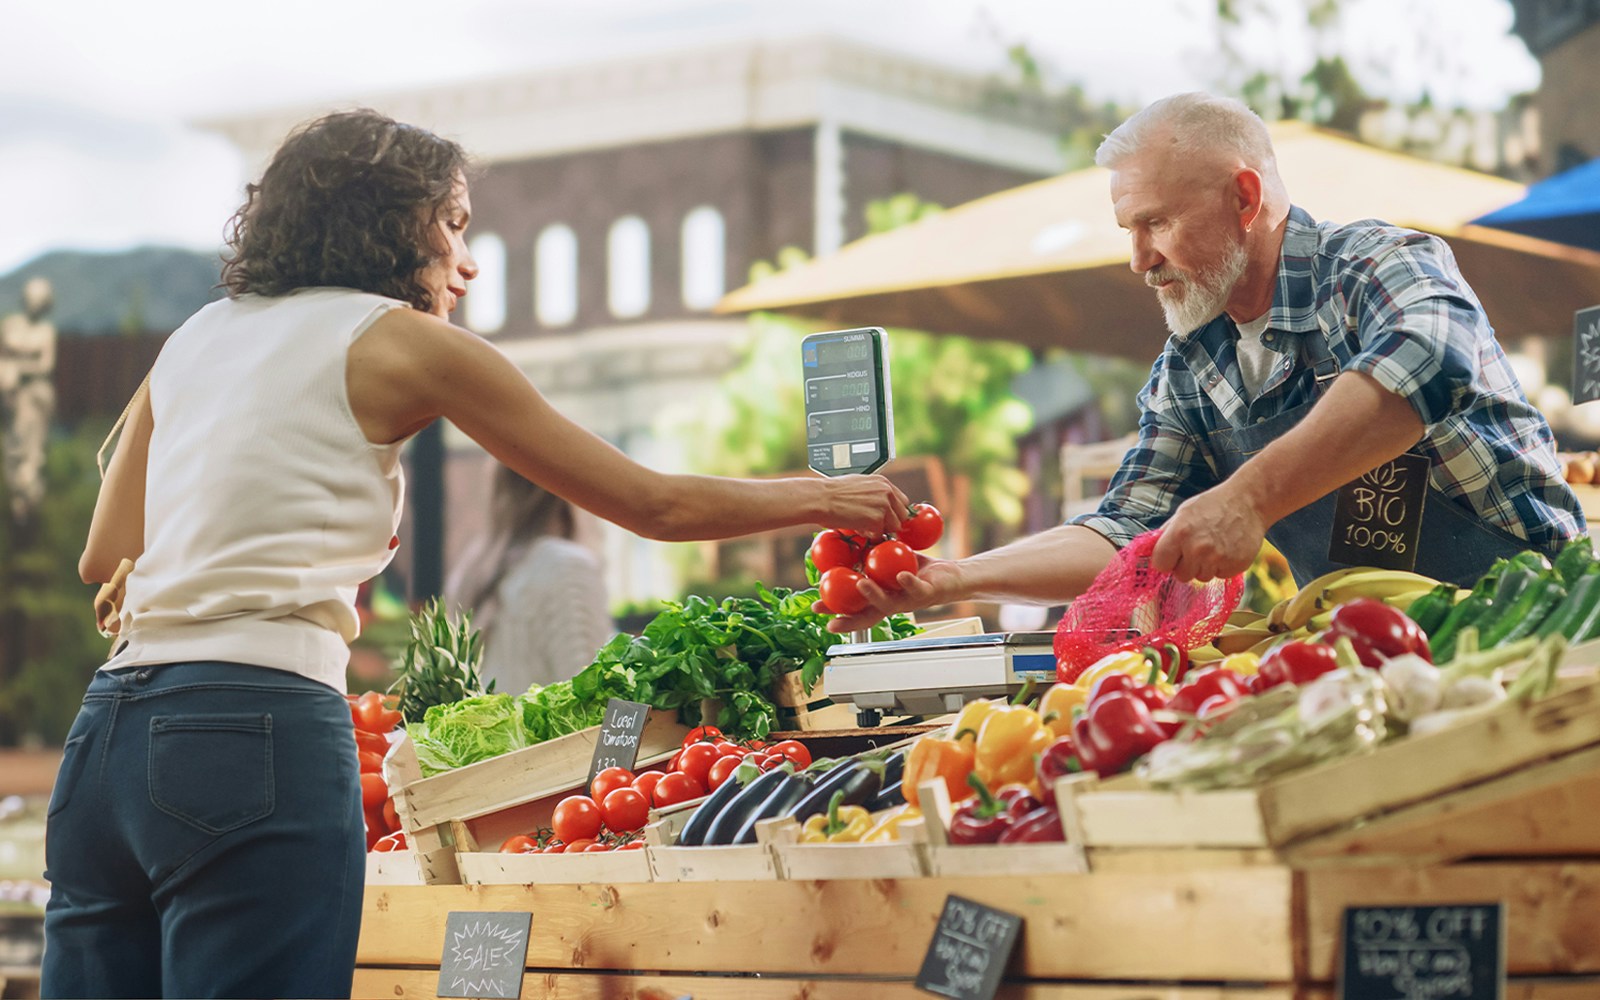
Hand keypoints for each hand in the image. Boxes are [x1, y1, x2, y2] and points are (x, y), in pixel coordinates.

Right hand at [817, 557, 961, 633]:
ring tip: (861, 584)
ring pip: (888, 602)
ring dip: (874, 595)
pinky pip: (915, 588)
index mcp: (882, 598)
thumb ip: (870, 561)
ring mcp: (908, 601)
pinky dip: (908, 582)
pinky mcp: (926, 593)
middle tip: (828, 613)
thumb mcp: (889, 564)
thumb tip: (847, 544)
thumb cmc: (918, 571)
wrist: (951, 577)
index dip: (836, 611)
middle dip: (846, 615)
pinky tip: (901, 575)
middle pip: (866, 613)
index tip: (816, 610)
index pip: (855, 608)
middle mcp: (892, 604)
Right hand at [823, 474, 908, 538]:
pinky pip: (879, 534)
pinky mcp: (877, 519)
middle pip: (903, 515)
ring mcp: (883, 505)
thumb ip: (874, 493)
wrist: (821, 498)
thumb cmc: (832, 493)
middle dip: (890, 522)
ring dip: (880, 529)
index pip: (902, 501)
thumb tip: (879, 506)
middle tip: (874, 524)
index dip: (894, 512)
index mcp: (883, 482)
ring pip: (894, 527)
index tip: (886, 518)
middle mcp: (887, 492)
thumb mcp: (859, 485)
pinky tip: (856, 526)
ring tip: (863, 524)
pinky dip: (869, 535)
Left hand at [1150, 484, 1265, 581]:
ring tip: (1214, 546)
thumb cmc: (1212, 505)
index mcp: (1180, 533)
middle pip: (1180, 576)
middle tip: (1196, 548)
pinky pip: (1220, 576)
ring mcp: (1218, 559)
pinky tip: (1227, 549)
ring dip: (1204, 566)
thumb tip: (1148, 553)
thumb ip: (1166, 534)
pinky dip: (1222, 566)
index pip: (1160, 564)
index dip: (1165, 560)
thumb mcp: (1183, 513)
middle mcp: (1197, 548)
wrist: (1249, 502)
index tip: (1172, 555)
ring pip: (1201, 578)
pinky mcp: (1235, 566)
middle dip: (1185, 565)